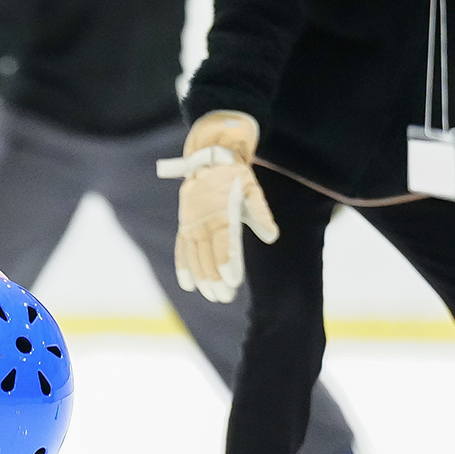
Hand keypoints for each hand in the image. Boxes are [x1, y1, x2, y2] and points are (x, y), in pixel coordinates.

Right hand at [157, 110, 275, 303]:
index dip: (227, 264)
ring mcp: (191, 223)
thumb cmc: (236, 175)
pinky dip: (184, 267)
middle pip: (207, 256)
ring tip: (212, 296)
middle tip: (225, 297)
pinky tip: (189, 285)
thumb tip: (272, 237)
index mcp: (221, 212)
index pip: (224, 245)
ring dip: (202, 278)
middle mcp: (203, 220)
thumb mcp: (253, 190)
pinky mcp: (185, 224)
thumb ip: (261, 214)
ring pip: (194, 256)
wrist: (210, 156)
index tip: (233, 282)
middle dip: (215, 279)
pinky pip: (182, 248)